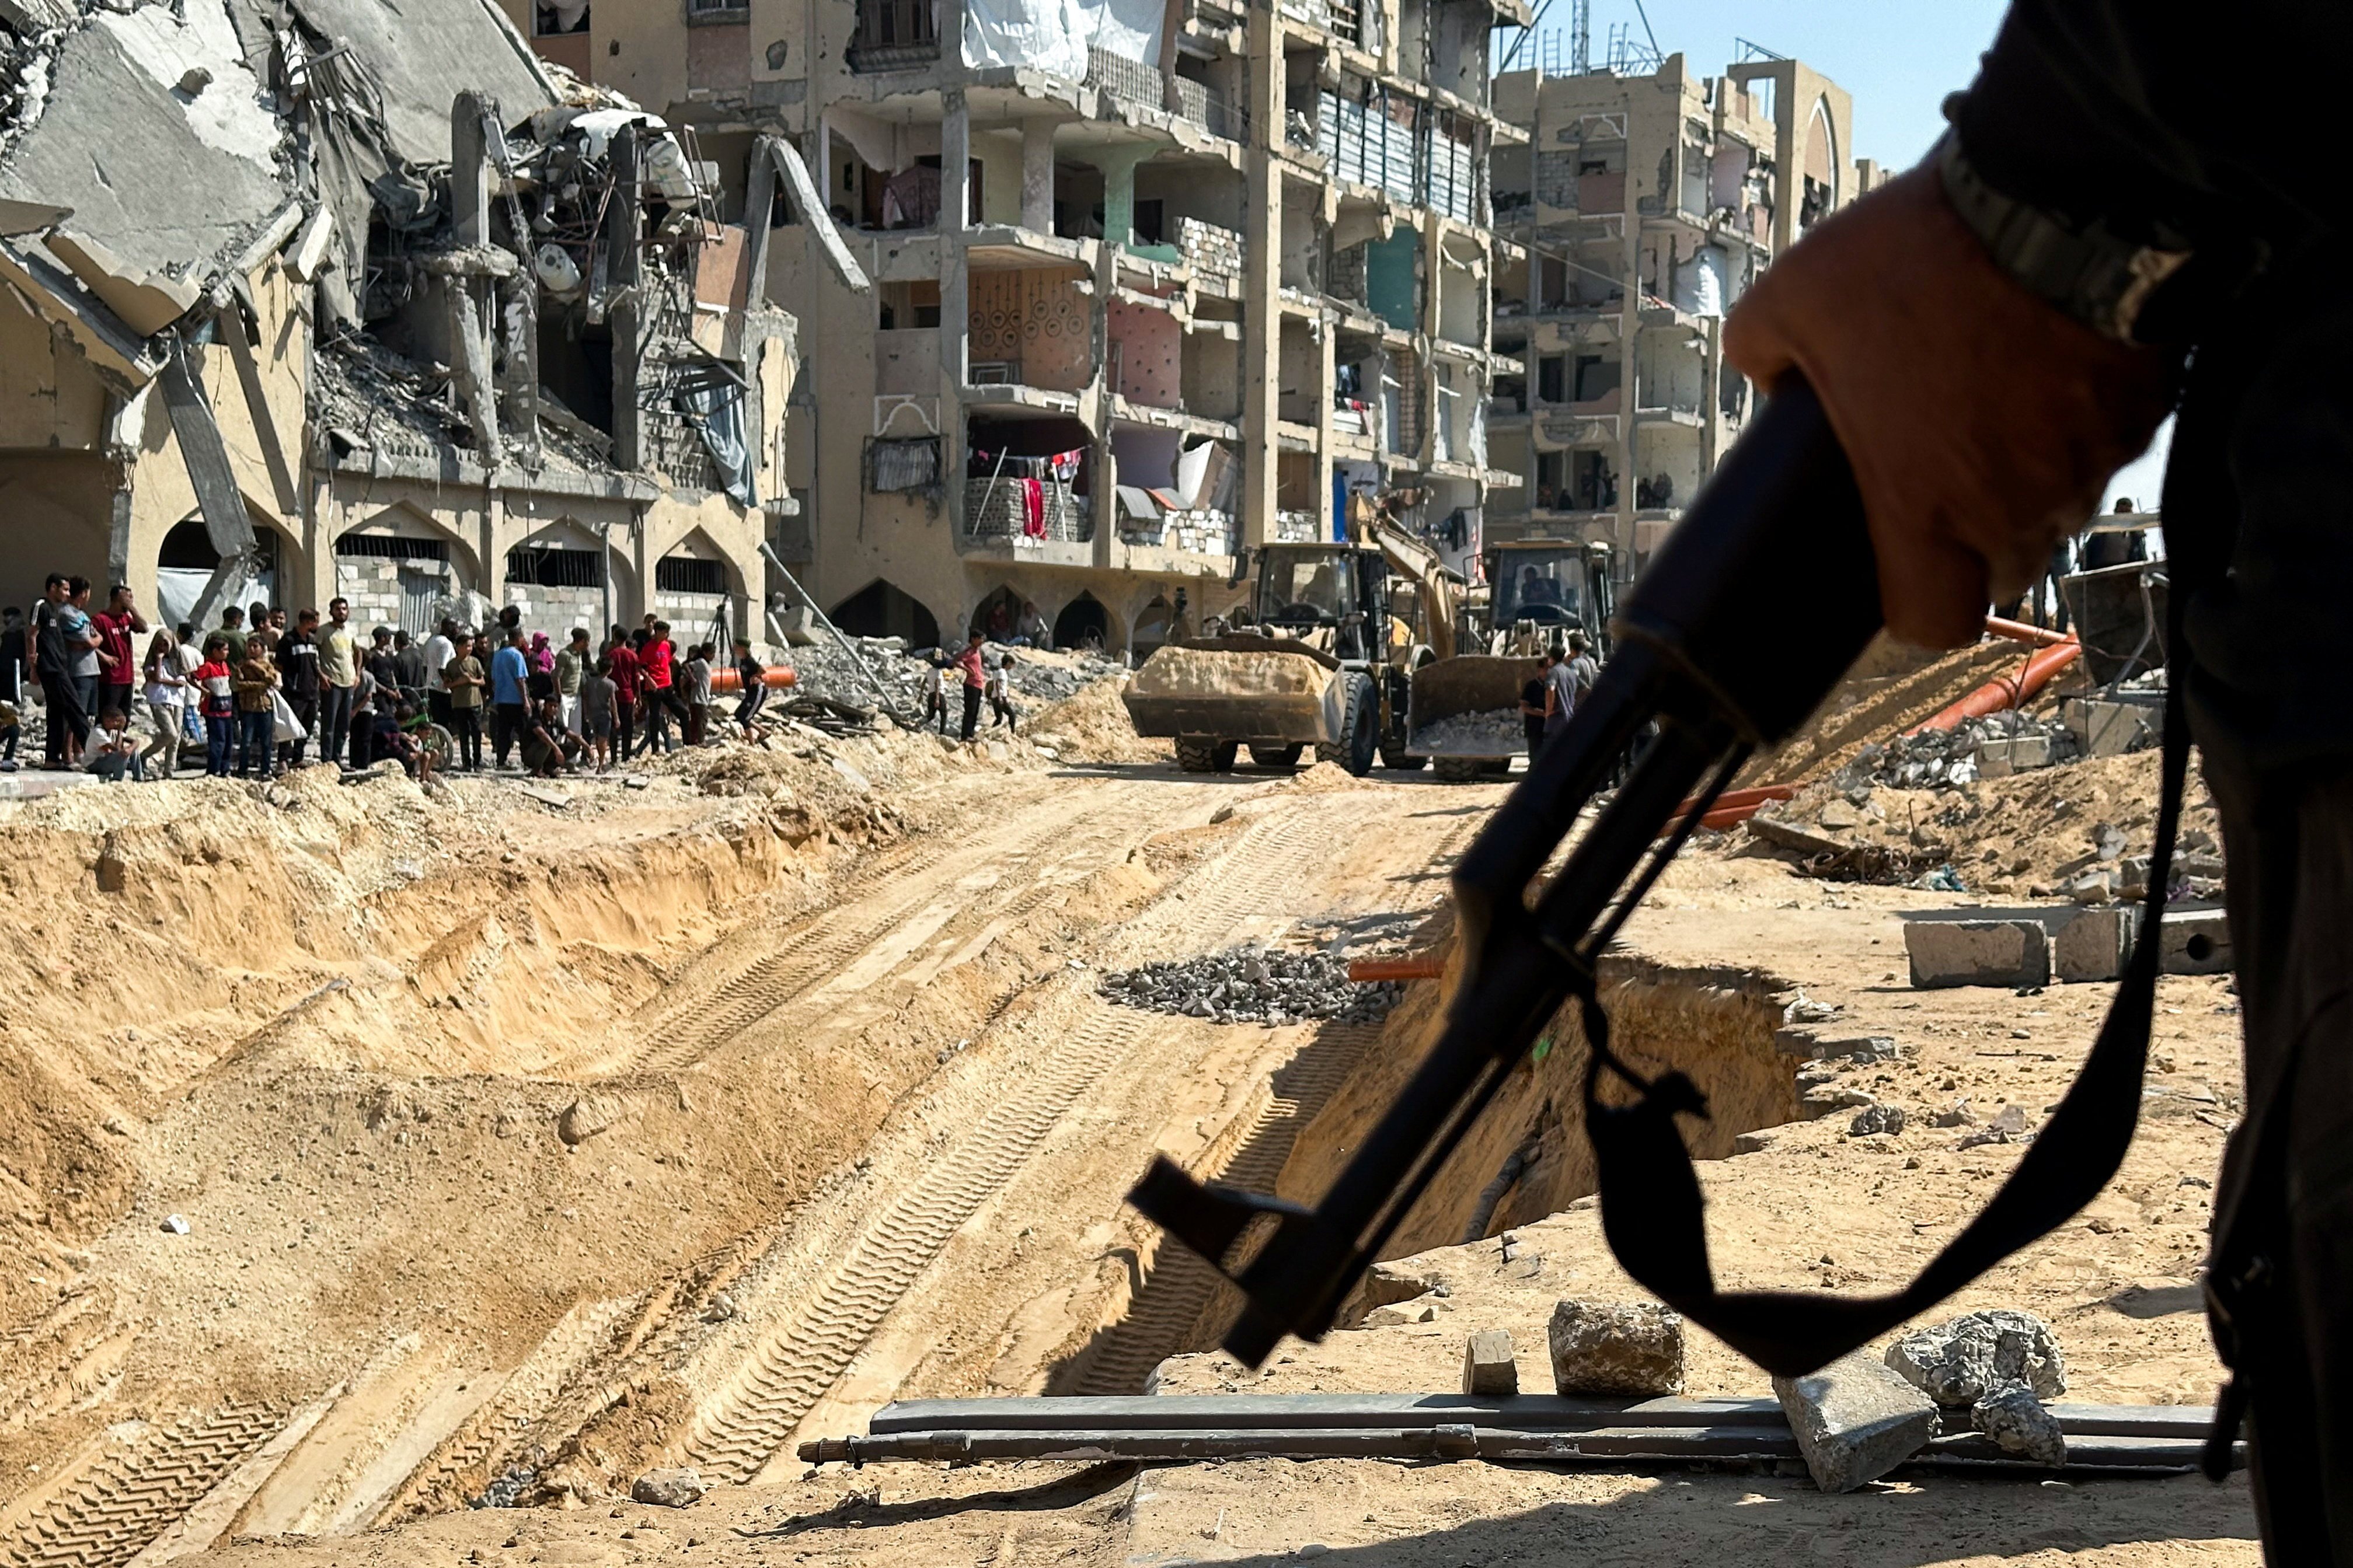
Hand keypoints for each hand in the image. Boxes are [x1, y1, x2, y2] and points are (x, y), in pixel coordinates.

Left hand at [1723, 166, 2174, 646]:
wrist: (2058, 194)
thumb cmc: (1918, 258)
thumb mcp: (1795, 295)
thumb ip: (1761, 351)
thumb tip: (1762, 372)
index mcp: (1923, 503)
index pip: (1933, 621)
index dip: (1915, 606)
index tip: (1900, 568)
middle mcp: (2016, 504)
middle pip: (2003, 569)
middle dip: (1973, 541)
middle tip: (1944, 476)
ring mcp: (2090, 462)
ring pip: (2059, 509)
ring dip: (2028, 482)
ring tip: (1996, 408)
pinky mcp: (2143, 412)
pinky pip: (2108, 446)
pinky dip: (2080, 426)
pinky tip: (2049, 368)